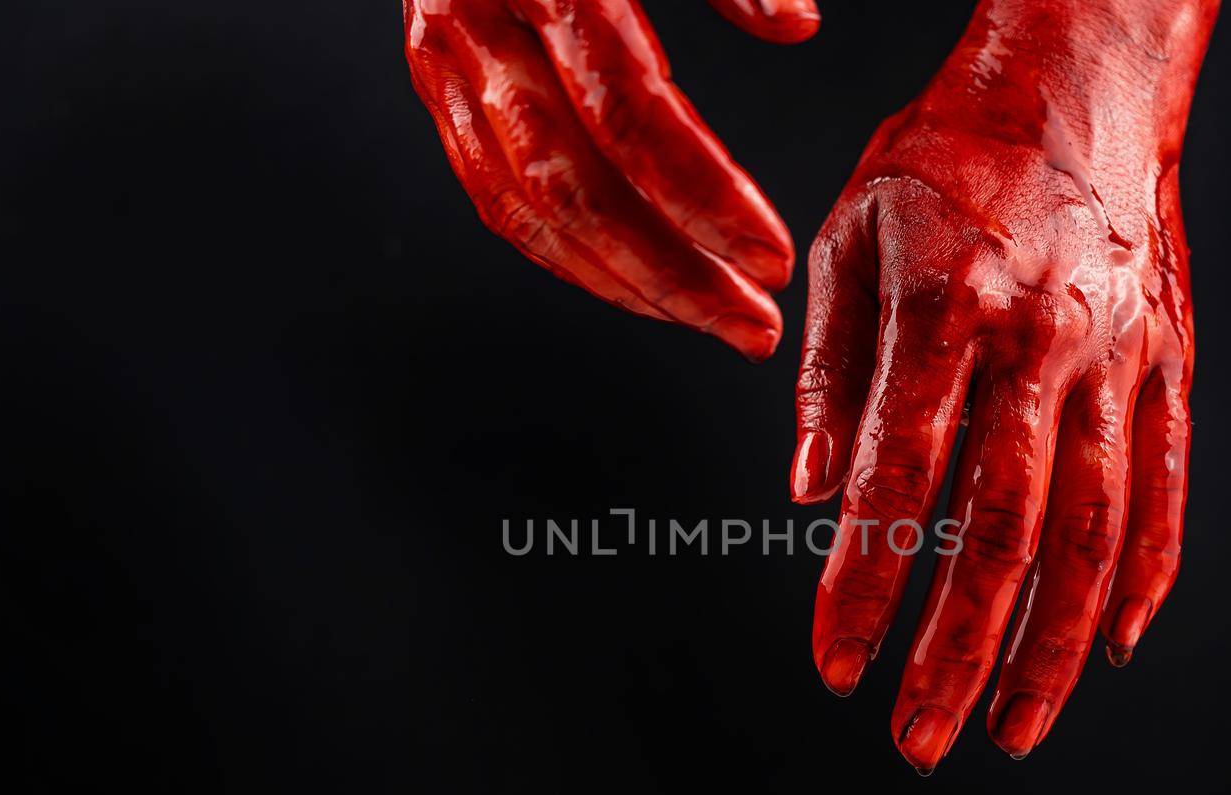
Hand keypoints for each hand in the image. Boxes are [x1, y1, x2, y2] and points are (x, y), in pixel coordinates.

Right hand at [403, 0, 819, 360]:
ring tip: (706, 322)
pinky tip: (630, 283)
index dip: (705, 199)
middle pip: (574, 187)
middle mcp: (478, 22)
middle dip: (672, 274)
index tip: (770, 260)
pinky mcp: (436, 84)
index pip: (631, 112)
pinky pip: (494, 197)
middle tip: (752, 328)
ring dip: (623, 284)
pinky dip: (566, 254)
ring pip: (526, 211)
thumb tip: (795, 27)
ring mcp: (443, 60)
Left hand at [791, 0, 1218, 769]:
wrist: (1080, 84)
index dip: (864, 587)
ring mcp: (1120, 359)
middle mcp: (1043, 342)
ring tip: (1015, 728)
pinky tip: (1115, 646)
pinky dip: (1144, 577)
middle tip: (920, 742)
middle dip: (959, 651)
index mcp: (949, 308)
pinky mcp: (1170, 365)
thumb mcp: (851, 240)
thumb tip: (815, 497)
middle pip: (1007, 531)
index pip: (900, 481)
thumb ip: (831, 376)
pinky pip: (1168, 488)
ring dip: (1055, 645)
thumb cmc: (946, 161)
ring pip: (1096, 530)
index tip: (836, 668)